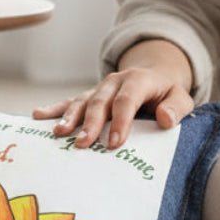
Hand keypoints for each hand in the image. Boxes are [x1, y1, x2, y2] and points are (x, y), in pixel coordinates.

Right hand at [32, 39, 194, 148]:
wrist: (152, 75)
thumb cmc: (166, 93)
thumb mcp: (180, 97)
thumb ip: (176, 107)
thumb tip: (165, 119)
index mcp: (138, 80)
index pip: (127, 100)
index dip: (120, 121)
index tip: (114, 143)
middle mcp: (115, 82)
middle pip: (100, 102)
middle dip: (91, 123)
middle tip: (84, 144)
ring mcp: (99, 89)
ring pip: (82, 101)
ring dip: (69, 117)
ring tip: (59, 133)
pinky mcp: (88, 96)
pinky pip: (70, 102)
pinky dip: (54, 109)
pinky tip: (38, 115)